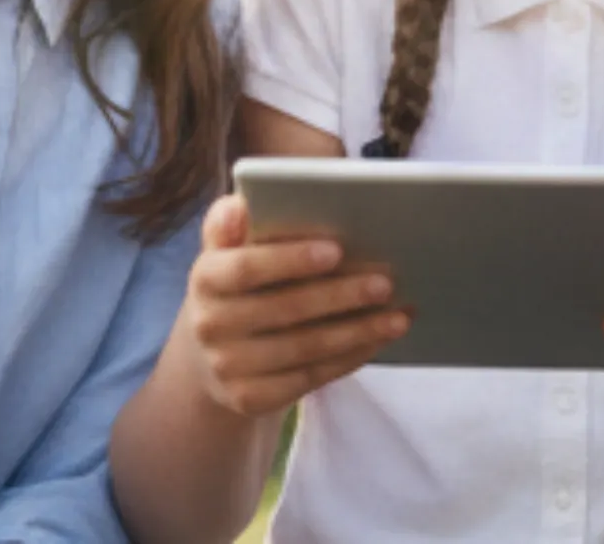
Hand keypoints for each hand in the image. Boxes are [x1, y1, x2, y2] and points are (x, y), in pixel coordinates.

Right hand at [176, 194, 409, 419]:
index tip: (336, 250)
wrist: (207, 361)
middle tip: (385, 283)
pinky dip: (350, 358)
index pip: (247, 268)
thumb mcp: (225, 255)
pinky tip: (377, 341)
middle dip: (340, 296)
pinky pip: (310, 377)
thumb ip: (233, 225)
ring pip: (305, 348)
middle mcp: (210, 325)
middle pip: (285, 309)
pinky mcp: (249, 399)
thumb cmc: (234, 291)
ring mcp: (228, 367)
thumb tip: (242, 204)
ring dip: (358, 331)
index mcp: (204, 278)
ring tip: (398, 316)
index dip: (291, 260)